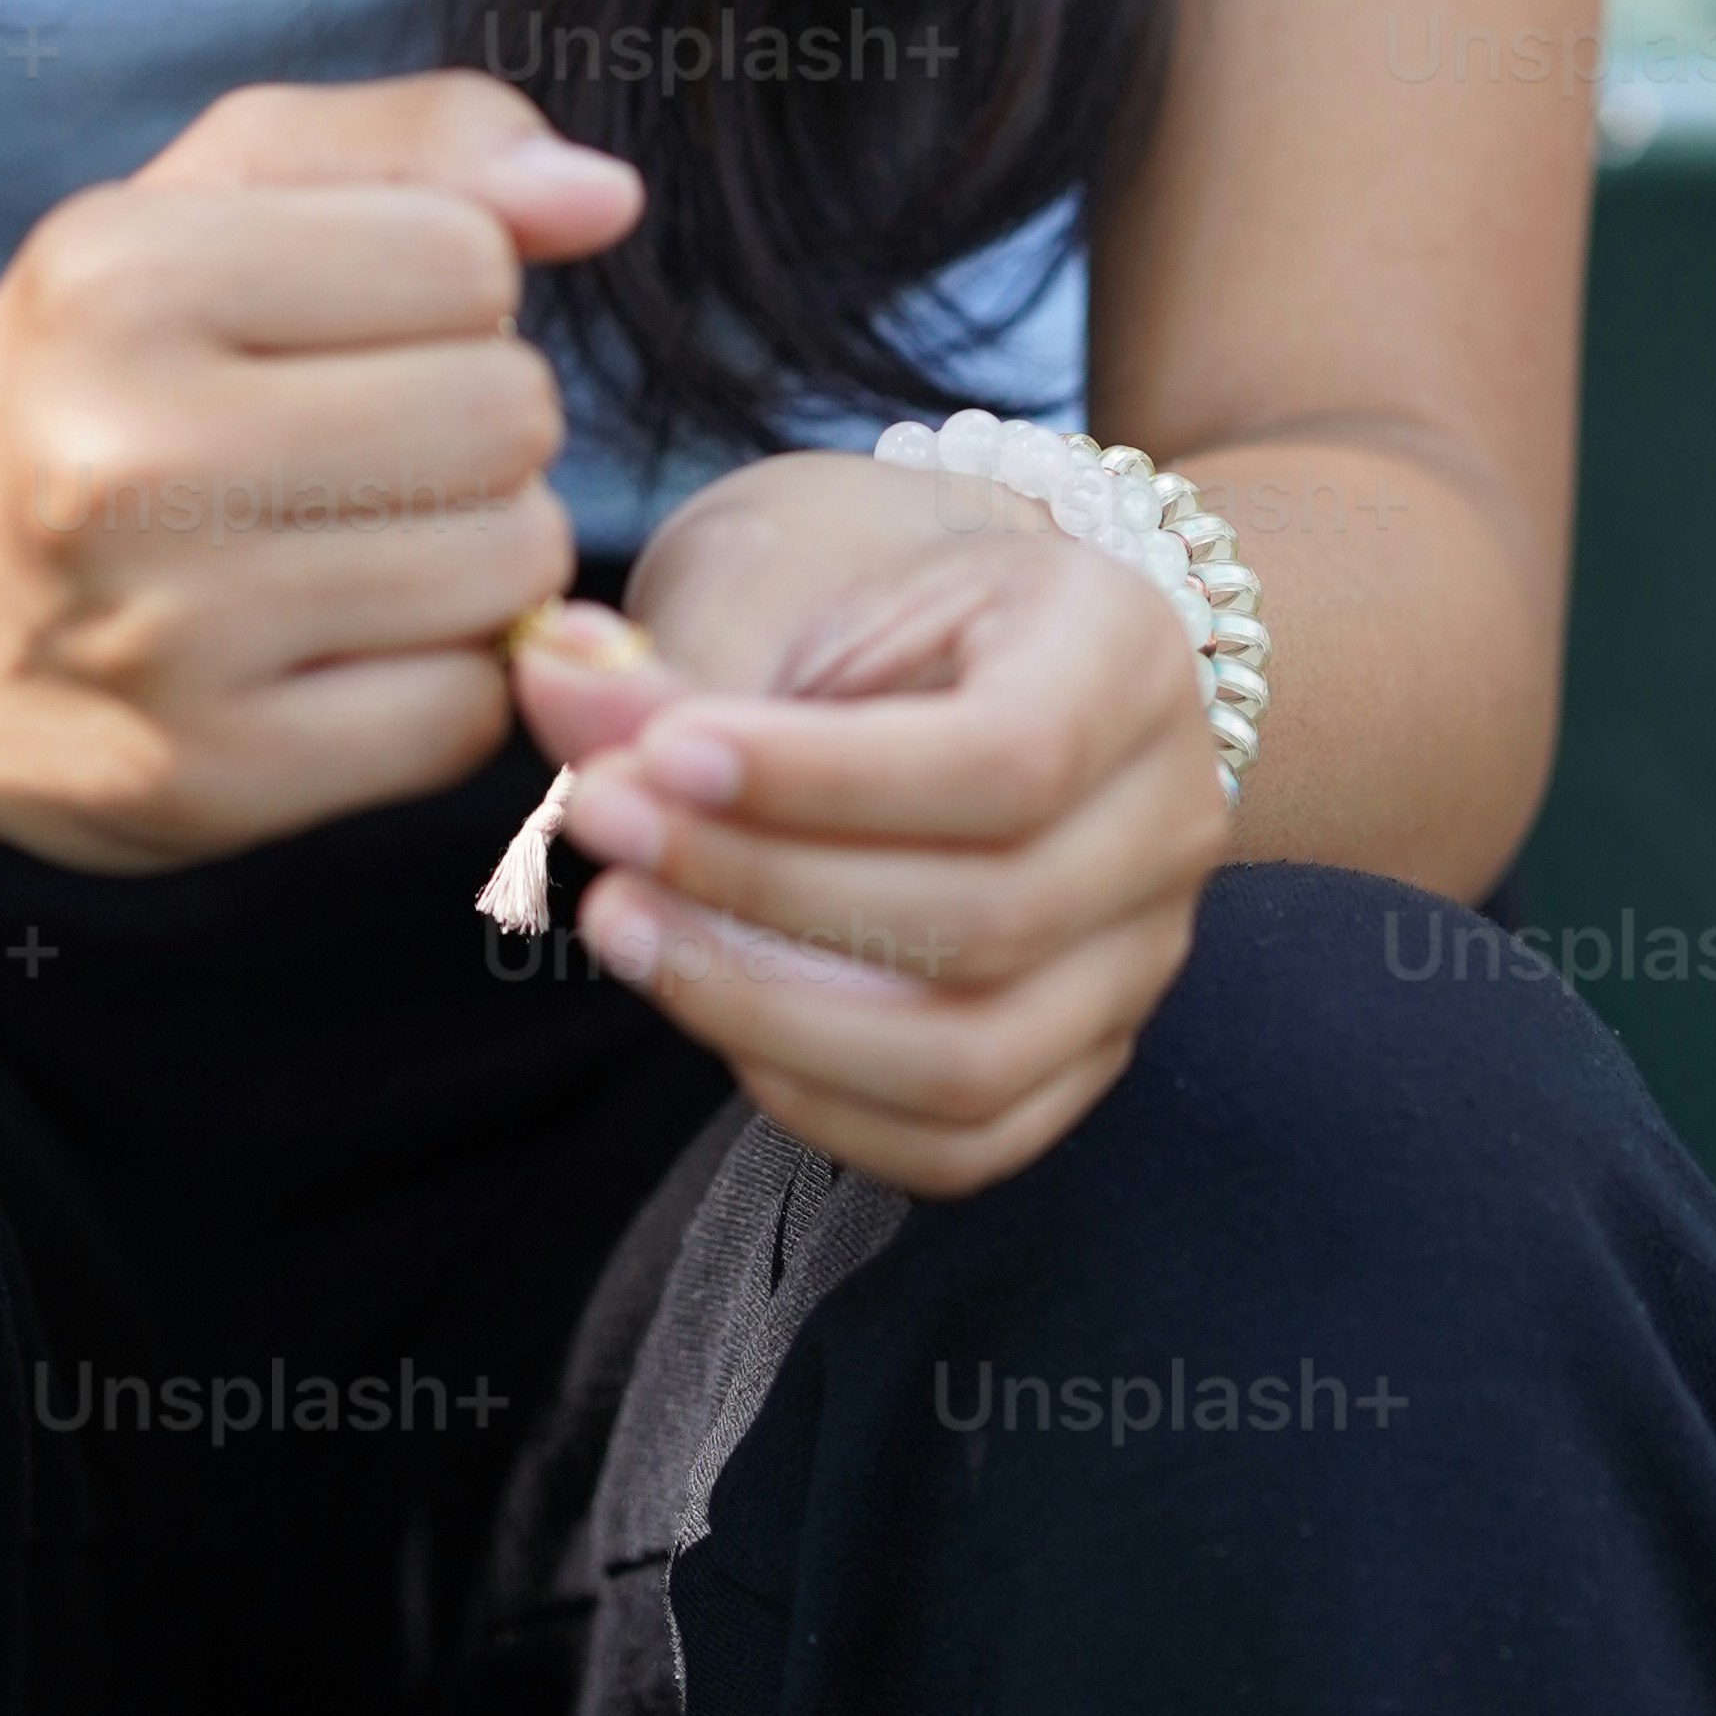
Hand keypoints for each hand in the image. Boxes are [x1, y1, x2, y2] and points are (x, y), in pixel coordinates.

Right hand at [0, 75, 628, 870]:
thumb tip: (607, 197)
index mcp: (122, 276)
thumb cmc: (95, 373)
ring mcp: (169, 633)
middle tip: (366, 442)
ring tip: (358, 538)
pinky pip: (463, 712)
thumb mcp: (209, 200)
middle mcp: (130, 453)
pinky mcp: (212, 778)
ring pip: (514, 562)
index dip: (447, 285)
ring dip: (477, 546)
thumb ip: (418, 148)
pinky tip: (341, 645)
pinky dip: (438, 676)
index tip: (345, 328)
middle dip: (477, 416)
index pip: (467, 256)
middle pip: (510, 412)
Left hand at [508, 450, 1226, 1194]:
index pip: (1009, 759)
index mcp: (1124, 651)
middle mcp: (1169, 815)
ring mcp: (1138, 956)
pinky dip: (816, 1100)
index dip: (821, 782)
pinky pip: (961, 1142)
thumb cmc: (867, 580)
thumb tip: (545, 691)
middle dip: (762, 891)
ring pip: (974, 1058)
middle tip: (596, 823)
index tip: (654, 753)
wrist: (968, 630)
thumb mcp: (777, 572)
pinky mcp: (1079, 1056)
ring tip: (621, 921)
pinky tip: (704, 1004)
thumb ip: (677, 661)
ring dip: (769, 1011)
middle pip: (990, 919)